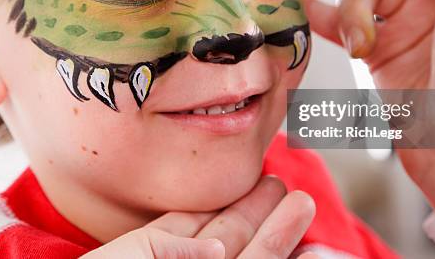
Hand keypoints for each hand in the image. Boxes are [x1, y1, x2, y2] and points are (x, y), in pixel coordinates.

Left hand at [80, 176, 316, 257]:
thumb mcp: (126, 258)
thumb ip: (166, 244)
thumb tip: (215, 246)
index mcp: (157, 256)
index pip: (200, 227)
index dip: (231, 206)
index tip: (259, 183)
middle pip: (232, 240)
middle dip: (260, 214)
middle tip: (286, 185)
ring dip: (279, 236)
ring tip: (301, 203)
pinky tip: (308, 253)